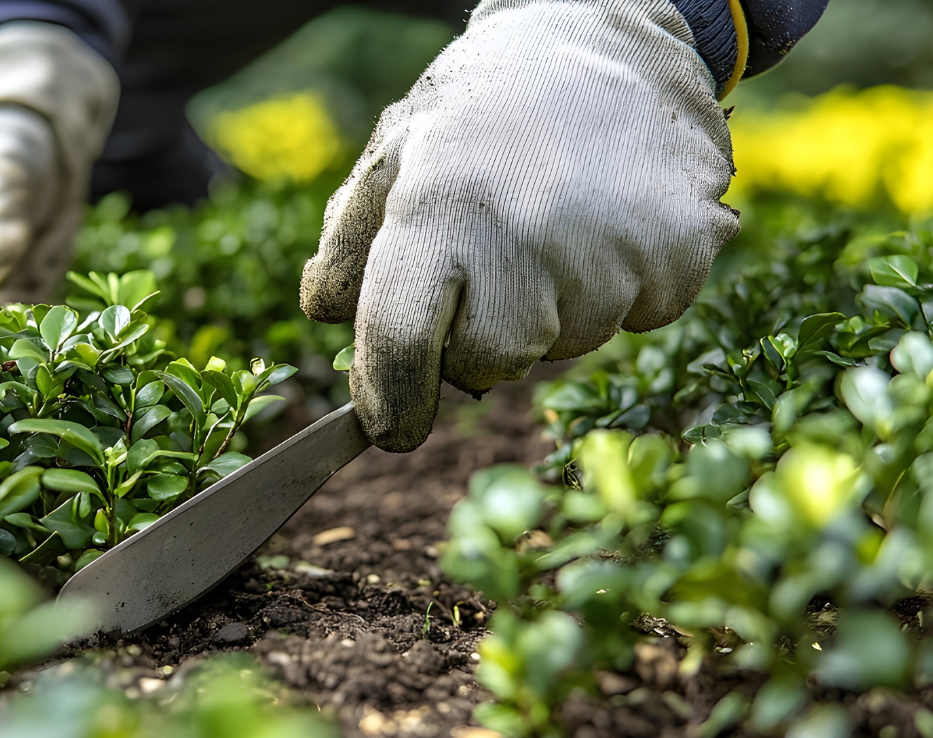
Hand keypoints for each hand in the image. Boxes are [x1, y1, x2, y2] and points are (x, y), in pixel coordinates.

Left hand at [301, 0, 739, 451]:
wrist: (613, 30)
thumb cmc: (489, 102)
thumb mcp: (397, 150)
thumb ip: (347, 242)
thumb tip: (326, 321)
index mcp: (440, 208)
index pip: (400, 346)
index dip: (389, 399)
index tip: (388, 425)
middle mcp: (525, 236)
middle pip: (486, 364)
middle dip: (480, 334)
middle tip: (496, 255)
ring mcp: (612, 251)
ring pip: (564, 344)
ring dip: (552, 306)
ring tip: (556, 218)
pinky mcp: (682, 257)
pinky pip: (634, 318)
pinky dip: (617, 287)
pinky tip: (606, 222)